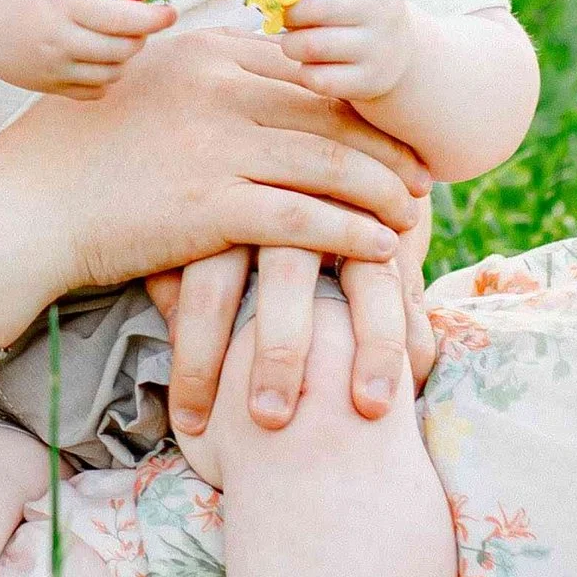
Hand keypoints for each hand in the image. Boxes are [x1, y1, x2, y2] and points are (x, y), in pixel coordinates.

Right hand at [0, 0, 171, 93]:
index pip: (124, 19)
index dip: (155, 18)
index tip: (169, 11)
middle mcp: (56, 38)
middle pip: (123, 48)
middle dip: (141, 34)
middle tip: (135, 16)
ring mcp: (50, 67)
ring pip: (112, 72)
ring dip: (124, 54)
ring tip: (111, 33)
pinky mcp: (44, 86)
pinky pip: (93, 91)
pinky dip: (105, 76)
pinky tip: (94, 54)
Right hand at [29, 22, 428, 299]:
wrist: (27, 203)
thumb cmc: (79, 149)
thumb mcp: (143, 84)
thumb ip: (203, 78)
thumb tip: (255, 74)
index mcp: (205, 52)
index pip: (306, 70)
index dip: (357, 100)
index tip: (389, 124)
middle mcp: (218, 89)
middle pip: (330, 114)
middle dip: (385, 146)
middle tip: (423, 171)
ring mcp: (216, 146)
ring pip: (329, 164)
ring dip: (383, 191)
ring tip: (415, 212)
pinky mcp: (211, 206)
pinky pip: (305, 219)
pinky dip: (353, 233)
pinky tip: (382, 248)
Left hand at [146, 190, 437, 437]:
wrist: (316, 152)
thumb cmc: (237, 222)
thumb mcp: (197, 237)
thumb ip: (173, 278)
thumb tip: (164, 328)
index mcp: (233, 206)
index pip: (207, 285)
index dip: (197, 358)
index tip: (191, 424)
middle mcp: (296, 202)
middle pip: (286, 275)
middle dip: (277, 350)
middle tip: (269, 420)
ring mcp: (357, 213)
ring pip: (366, 278)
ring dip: (372, 345)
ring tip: (370, 409)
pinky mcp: (400, 234)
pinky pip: (412, 285)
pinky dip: (412, 334)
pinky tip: (410, 382)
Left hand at [271, 0, 415, 108]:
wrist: (396, 48)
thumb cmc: (353, 1)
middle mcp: (383, 6)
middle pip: (311, 8)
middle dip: (286, 14)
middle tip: (284, 18)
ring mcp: (379, 47)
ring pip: (310, 46)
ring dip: (291, 45)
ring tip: (296, 41)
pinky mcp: (370, 80)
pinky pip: (318, 79)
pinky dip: (306, 72)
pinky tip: (315, 64)